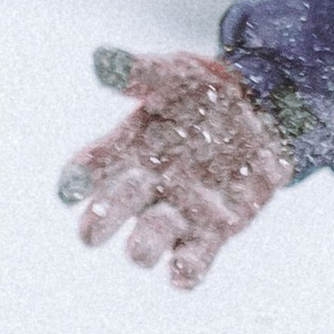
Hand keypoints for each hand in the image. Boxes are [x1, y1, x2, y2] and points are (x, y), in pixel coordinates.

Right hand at [57, 48, 291, 289]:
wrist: (263, 110)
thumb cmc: (205, 92)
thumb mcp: (175, 74)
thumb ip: (140, 72)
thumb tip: (101, 60)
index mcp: (126, 150)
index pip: (90, 168)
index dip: (77, 179)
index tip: (70, 189)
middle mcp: (144, 188)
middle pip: (110, 212)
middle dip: (100, 221)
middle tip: (92, 231)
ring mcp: (177, 213)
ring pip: (147, 244)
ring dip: (142, 248)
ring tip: (140, 249)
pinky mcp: (212, 232)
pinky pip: (193, 262)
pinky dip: (185, 272)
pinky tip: (182, 274)